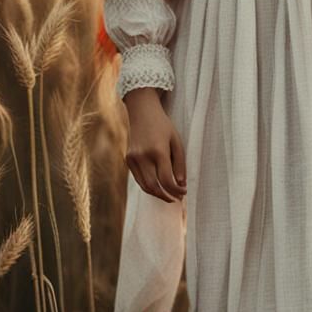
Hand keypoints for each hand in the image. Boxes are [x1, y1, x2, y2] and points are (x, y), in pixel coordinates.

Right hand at [123, 87, 186, 202]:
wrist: (142, 112)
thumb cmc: (163, 126)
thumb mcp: (177, 141)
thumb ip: (180, 164)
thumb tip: (180, 184)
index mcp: (158, 151)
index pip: (166, 179)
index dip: (176, 190)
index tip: (184, 192)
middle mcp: (143, 156)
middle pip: (154, 186)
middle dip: (166, 196)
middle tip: (176, 199)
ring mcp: (133, 159)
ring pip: (144, 186)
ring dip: (157, 194)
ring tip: (168, 196)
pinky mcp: (128, 159)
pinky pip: (138, 179)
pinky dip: (148, 186)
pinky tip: (157, 187)